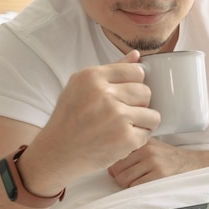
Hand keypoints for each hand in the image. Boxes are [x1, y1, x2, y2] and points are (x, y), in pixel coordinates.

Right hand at [20, 51, 160, 195]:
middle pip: (146, 92)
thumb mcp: (81, 86)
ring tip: (125, 127)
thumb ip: (111, 69)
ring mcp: (116, 116)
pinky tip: (121, 140)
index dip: (135, 84)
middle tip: (123, 114)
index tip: (125, 95)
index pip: (137, 71)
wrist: (56, 153)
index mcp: (92, 77)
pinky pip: (147, 133)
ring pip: (152, 114)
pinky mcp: (125, 138)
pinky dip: (138, 139)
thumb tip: (137, 55)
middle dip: (139, 104)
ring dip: (143, 122)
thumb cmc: (69, 119)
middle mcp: (104, 94)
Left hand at [108, 138, 208, 187]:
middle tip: (132, 177)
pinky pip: (134, 186)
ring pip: (123, 179)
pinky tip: (145, 185)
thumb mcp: (152, 146)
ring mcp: (153, 161)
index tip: (122, 169)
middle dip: (120, 177)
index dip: (116, 165)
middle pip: (116, 169)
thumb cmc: (169, 158)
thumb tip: (109, 161)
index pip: (115, 153)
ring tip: (139, 181)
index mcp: (142, 141)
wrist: (193, 163)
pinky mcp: (158, 175)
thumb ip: (133, 148)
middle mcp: (146, 149)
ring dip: (127, 185)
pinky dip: (136, 189)